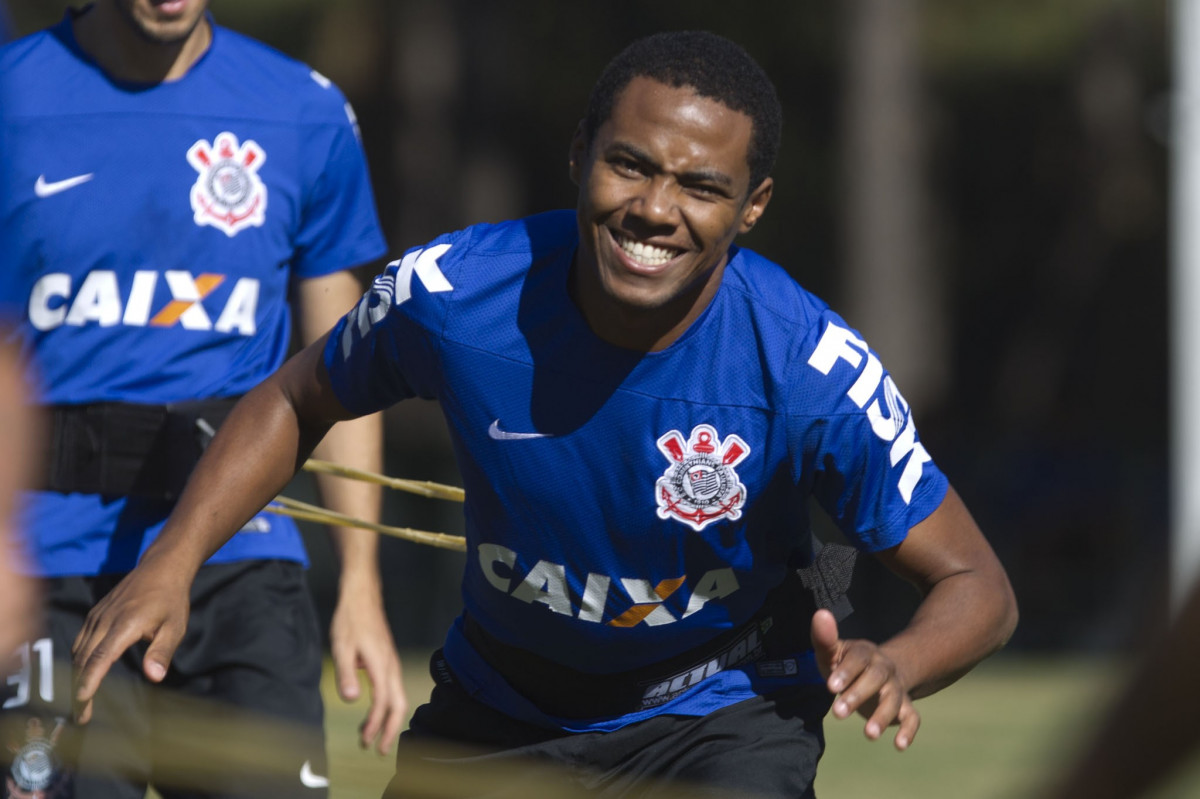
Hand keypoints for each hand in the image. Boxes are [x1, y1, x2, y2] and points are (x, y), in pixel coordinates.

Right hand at [71, 562, 190, 723]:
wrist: (160, 568)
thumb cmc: (171, 600)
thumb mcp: (175, 627)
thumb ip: (162, 652)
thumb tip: (155, 677)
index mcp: (124, 625)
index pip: (100, 658)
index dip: (89, 682)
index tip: (82, 703)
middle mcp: (104, 621)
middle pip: (84, 659)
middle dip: (80, 689)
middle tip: (82, 716)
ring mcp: (96, 616)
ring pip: (79, 651)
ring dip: (77, 676)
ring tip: (81, 702)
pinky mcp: (94, 614)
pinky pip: (81, 640)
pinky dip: (79, 660)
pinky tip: (84, 675)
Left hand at [329, 587, 406, 753]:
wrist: (362, 597)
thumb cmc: (351, 620)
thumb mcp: (342, 647)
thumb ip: (346, 674)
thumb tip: (351, 700)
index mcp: (381, 664)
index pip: (382, 702)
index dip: (376, 725)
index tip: (366, 741)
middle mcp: (391, 665)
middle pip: (399, 704)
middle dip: (390, 730)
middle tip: (378, 749)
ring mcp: (392, 662)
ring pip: (398, 697)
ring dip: (387, 719)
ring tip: (373, 735)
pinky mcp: (388, 660)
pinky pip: (393, 689)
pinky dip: (387, 706)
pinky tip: (374, 711)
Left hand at [811, 608, 919, 749]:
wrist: (877, 670)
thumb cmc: (846, 663)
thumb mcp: (833, 652)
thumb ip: (824, 638)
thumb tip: (820, 613)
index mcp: (865, 652)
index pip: (858, 658)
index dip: (846, 671)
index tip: (830, 687)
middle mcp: (884, 668)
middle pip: (876, 678)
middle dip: (858, 695)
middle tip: (838, 713)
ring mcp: (896, 688)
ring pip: (893, 699)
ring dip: (883, 717)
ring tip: (868, 734)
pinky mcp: (905, 706)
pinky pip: (912, 717)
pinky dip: (908, 731)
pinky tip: (899, 746)